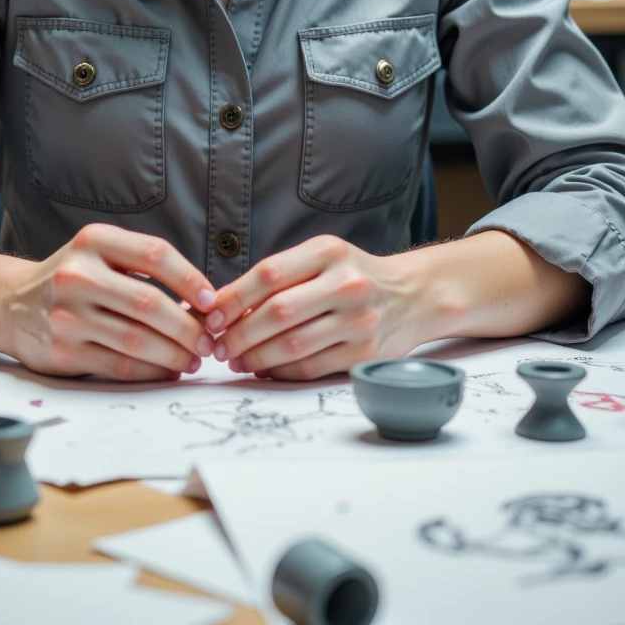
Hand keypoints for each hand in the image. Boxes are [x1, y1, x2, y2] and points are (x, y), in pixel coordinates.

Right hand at [4, 223, 216, 380]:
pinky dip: (151, 371)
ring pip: (137, 339)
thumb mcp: (101, 255)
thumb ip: (144, 270)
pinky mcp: (62, 351)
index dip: (190, 278)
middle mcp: (77, 274)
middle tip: (208, 341)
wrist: (10, 304)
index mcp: (94, 241)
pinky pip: (119, 365)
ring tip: (193, 359)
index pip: (155, 254)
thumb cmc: (72, 278)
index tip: (211, 301)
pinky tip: (167, 371)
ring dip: (174, 354)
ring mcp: (67, 315)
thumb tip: (203, 305)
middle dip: (188, 327)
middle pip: (149, 303)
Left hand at [206, 236, 424, 379]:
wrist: (413, 295)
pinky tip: (264, 369)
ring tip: (236, 360)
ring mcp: (359, 320)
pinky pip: (312, 367)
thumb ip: (278, 276)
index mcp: (328, 252)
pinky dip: (281, 371)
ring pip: (293, 345)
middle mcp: (347, 283)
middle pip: (278, 312)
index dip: (234, 298)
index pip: (269, 274)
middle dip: (240, 333)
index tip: (211, 316)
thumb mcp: (321, 258)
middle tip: (218, 346)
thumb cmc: (353, 275)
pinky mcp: (364, 353)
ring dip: (256, 357)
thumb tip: (222, 304)